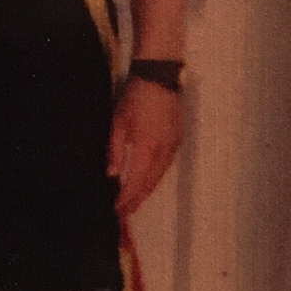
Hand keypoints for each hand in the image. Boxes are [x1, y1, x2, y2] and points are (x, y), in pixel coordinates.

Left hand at [107, 76, 183, 214]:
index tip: (117, 210)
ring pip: (160, 176)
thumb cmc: (134, 98)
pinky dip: (155, 177)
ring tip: (134, 201)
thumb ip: (115, 150)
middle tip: (125, 212)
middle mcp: (164, 152)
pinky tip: (147, 180)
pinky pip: (166, 165)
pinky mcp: (178, 140)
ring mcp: (174, 146)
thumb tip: (112, 174)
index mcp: (147, 148)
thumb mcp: (118, 122)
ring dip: (147, 190)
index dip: (127, 198)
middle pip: (150, 183)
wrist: (159, 79)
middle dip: (137, 200)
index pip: (136, 182)